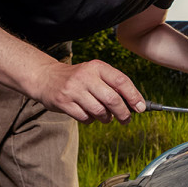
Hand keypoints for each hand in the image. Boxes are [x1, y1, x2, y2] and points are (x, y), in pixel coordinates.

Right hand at [31, 60, 145, 123]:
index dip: (134, 96)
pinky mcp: (64, 102)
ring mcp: (73, 89)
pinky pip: (85, 118)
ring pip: (99, 111)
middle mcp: (85, 76)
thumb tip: (135, 103)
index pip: (121, 81)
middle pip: (112, 99)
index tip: (141, 107)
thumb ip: (113, 85)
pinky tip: (89, 115)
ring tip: (106, 117)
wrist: (46, 77)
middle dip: (123, 113)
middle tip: (126, 119)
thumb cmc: (78, 78)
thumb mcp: (95, 73)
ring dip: (106, 118)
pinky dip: (91, 120)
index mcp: (97, 67)